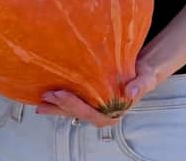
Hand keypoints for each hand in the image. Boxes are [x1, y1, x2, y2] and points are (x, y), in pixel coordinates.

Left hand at [35, 58, 163, 126]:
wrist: (141, 72)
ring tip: (40, 101)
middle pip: (77, 113)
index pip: (92, 113)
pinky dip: (57, 102)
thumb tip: (130, 93)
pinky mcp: (87, 101)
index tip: (61, 94)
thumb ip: (140, 86)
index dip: (75, 105)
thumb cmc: (143, 77)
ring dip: (55, 107)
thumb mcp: (146, 79)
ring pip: (71, 111)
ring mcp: (93, 108)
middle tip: (46, 95)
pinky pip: (70, 104)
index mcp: (114, 112)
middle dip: (60, 106)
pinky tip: (45, 98)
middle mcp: (102, 113)